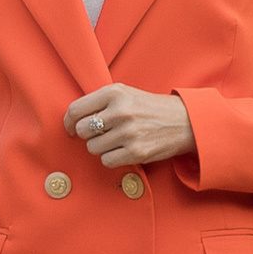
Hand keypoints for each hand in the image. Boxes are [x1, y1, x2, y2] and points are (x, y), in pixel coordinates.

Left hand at [63, 86, 194, 169]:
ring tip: (116, 140)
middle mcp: (120, 111)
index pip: (76, 109)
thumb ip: (99, 101)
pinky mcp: (136, 152)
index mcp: (114, 92)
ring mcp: (128, 132)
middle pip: (81, 130)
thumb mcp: (125, 93)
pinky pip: (106, 161)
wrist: (184, 121)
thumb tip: (70, 120)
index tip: (69, 127)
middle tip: (100, 133)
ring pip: (92, 148)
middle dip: (87, 134)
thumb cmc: (149, 107)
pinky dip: (111, 158)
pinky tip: (122, 150)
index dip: (68, 122)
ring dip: (100, 147)